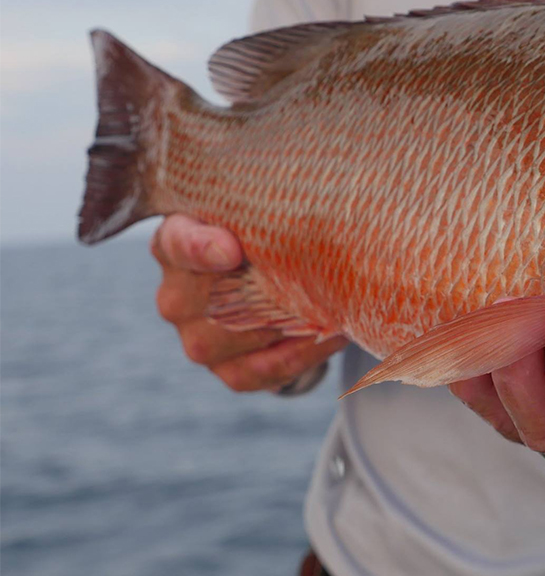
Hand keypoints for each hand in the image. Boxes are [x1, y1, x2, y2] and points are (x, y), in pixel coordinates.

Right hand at [151, 214, 347, 391]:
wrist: (264, 280)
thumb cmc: (262, 231)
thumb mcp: (256, 209)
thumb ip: (262, 205)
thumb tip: (303, 204)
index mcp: (175, 242)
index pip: (180, 243)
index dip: (201, 248)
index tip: (231, 249)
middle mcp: (176, 296)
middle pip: (217, 298)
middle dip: (269, 287)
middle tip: (318, 275)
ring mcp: (198, 340)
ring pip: (244, 336)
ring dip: (295, 321)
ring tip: (338, 301)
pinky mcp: (229, 371)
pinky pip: (267, 369)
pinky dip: (304, 353)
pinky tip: (333, 332)